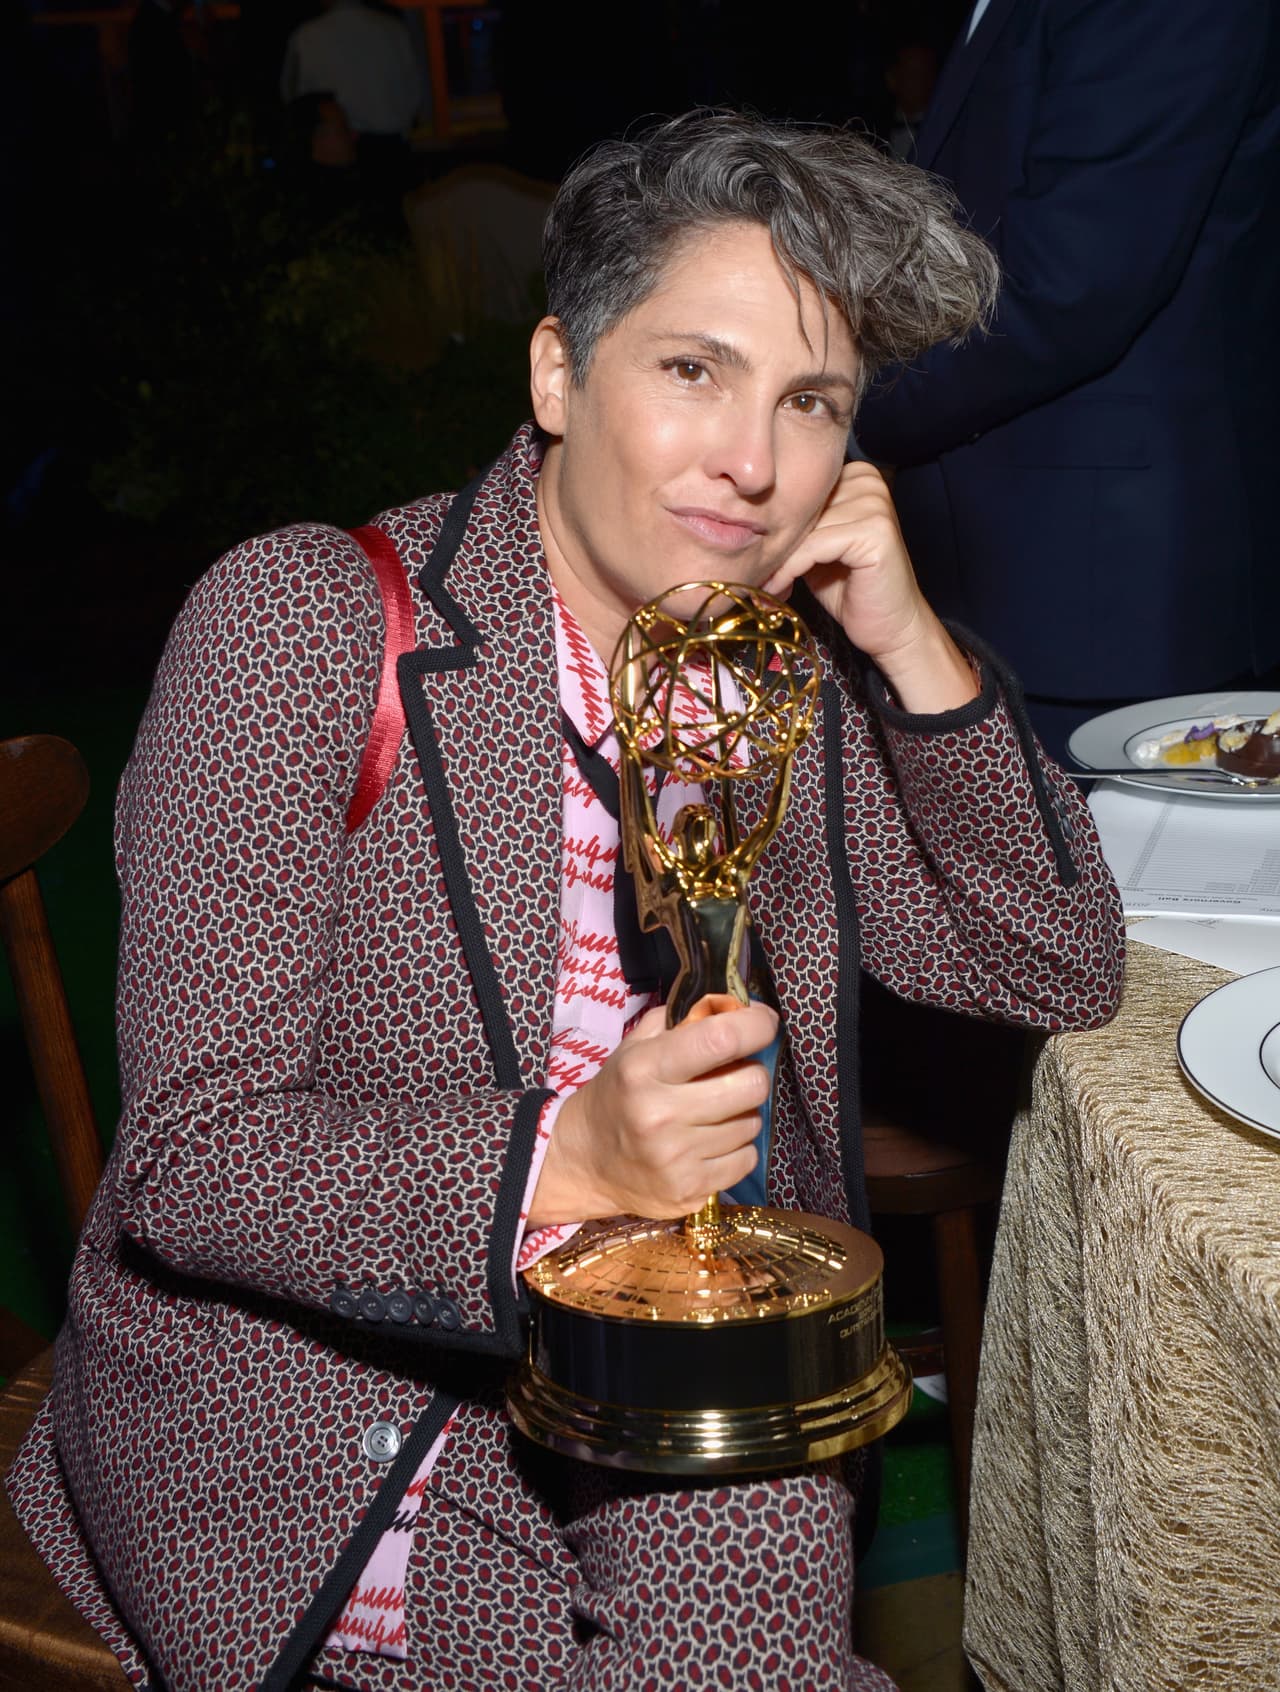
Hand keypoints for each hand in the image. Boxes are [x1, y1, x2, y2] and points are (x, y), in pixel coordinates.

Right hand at [529, 999, 777, 1224]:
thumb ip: (682, 1021)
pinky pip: (746, 1160)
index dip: (756, 1025)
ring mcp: (676, 1158)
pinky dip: (737, 1149)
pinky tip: (710, 1143)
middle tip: (733, 1075)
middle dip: (751, 1073)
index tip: (763, 1022)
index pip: (721, 1039)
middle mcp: (659, 1114)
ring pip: (752, 1124)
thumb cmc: (618, 1094)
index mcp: (645, 1069)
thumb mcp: (635, 1048)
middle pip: (752, 1085)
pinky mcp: (690, 1191)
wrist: (584, 1161)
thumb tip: (736, 1007)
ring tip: (713, 1113)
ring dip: (741, 1113)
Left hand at [764, 460, 978, 714]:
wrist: (890, 628)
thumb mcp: (817, 547)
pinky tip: (778, 588)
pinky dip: (790, 569)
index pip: (800, 488)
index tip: (746, 551)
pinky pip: (814, 546)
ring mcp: (875, 505)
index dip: (772, 520)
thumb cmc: (849, 589)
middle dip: (773, 541)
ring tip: (762, 582)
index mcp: (857, 476)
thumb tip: (743, 511)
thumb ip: (797, 522)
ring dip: (777, 559)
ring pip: (804, 526)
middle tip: (749, 571)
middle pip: (801, 505)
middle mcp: (869, 482)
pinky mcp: (874, 532)